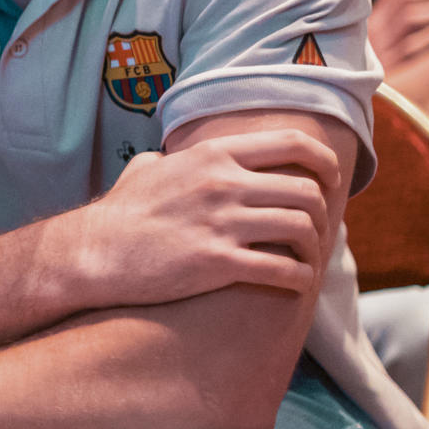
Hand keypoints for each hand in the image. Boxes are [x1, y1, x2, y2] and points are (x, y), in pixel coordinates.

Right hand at [66, 128, 340, 309]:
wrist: (96, 252)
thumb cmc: (119, 214)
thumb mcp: (144, 170)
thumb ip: (167, 160)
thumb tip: (164, 159)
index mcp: (213, 155)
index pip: (291, 144)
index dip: (324, 161)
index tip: (332, 179)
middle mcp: (224, 183)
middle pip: (306, 190)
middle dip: (322, 212)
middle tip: (318, 230)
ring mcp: (222, 223)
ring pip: (301, 229)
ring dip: (314, 248)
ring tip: (307, 260)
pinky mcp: (218, 263)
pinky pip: (282, 269)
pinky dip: (299, 278)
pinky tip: (295, 284)